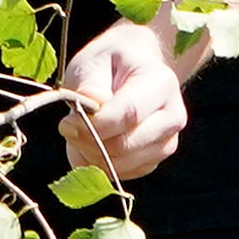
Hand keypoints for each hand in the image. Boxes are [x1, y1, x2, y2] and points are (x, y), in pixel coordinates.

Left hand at [55, 17, 189, 184]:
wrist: (132, 72)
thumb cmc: (110, 64)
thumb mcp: (94, 63)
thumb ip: (89, 88)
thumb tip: (83, 120)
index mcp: (162, 83)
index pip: (129, 114)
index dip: (93, 125)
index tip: (66, 123)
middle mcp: (172, 117)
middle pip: (126, 145)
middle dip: (88, 141)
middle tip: (68, 127)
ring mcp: (166, 142)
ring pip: (121, 165)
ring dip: (90, 154)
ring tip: (80, 131)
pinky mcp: (153, 161)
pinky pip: (119, 174)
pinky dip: (97, 164)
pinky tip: (91, 142)